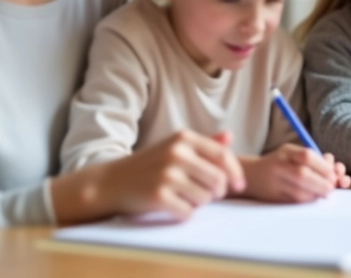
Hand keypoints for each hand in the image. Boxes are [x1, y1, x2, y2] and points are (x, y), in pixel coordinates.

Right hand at [51, 130, 244, 223]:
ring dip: (198, 203)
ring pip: (205, 198)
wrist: (111, 182)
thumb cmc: (148, 165)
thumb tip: (230, 137)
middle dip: (216, 192)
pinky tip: (172, 206)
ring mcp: (167, 174)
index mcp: (183, 138)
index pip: (223, 156)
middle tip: (205, 195)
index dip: (235, 173)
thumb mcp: (174, 146)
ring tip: (182, 197)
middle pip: (218, 180)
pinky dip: (184, 213)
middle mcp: (177, 153)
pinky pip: (188, 212)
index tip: (239, 186)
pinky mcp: (158, 196)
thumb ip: (203, 143)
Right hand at [241, 144, 344, 202]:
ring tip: (323, 193)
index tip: (333, 173)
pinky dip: (307, 201)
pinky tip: (312, 197)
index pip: (307, 156)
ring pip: (298, 191)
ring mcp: (274, 181)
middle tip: (331, 187)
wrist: (251, 175)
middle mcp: (279, 165)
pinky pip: (294, 201)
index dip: (324, 166)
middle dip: (322, 183)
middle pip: (302, 174)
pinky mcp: (273, 196)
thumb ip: (316, 161)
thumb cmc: (281, 164)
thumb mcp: (295, 156)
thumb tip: (337, 170)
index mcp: (287, 151)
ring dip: (316, 194)